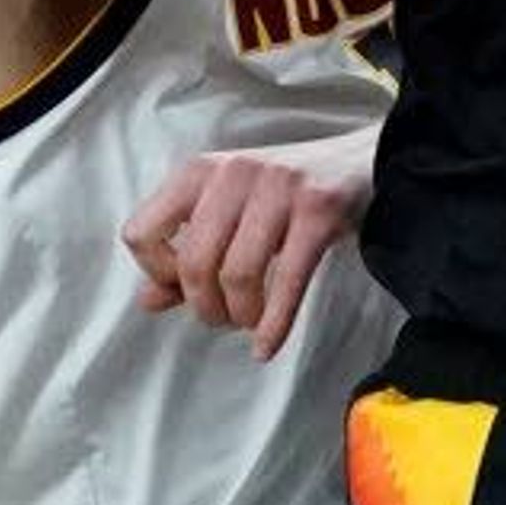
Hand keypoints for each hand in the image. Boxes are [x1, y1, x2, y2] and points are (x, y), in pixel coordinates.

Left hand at [120, 133, 371, 360]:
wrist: (363, 159)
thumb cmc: (287, 191)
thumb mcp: (229, 209)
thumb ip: (188, 252)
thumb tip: (148, 301)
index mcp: (199, 171)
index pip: (142, 234)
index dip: (157, 273)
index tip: (182, 287)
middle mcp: (232, 173)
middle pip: (193, 263)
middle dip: (206, 306)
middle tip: (223, 318)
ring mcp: (278, 188)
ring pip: (237, 274)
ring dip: (241, 314)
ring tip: (250, 321)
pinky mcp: (319, 209)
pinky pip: (288, 281)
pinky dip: (274, 325)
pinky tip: (267, 345)